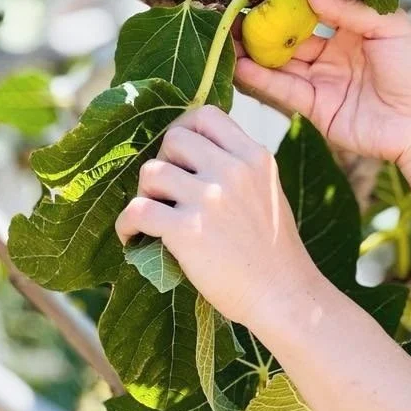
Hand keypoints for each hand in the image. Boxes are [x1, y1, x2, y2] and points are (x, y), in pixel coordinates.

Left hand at [115, 105, 317, 328]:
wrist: (283, 295)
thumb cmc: (273, 250)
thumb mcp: (267, 191)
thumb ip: (238, 167)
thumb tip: (191, 152)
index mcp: (254, 157)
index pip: (206, 115)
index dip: (185, 130)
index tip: (179, 155)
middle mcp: (233, 170)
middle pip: (174, 139)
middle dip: (165, 162)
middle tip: (166, 191)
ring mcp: (210, 198)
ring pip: (151, 171)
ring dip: (146, 194)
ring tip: (152, 216)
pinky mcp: (187, 230)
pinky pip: (137, 210)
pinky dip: (127, 224)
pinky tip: (132, 236)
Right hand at [236, 0, 410, 163]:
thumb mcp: (388, 26)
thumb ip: (347, 6)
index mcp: (355, 25)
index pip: (313, 0)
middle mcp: (334, 50)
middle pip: (290, 29)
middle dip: (261, 16)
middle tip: (233, 3)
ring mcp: (323, 78)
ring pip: (280, 59)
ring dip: (252, 46)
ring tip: (224, 31)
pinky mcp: (316, 107)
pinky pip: (282, 89)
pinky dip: (258, 77)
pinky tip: (237, 63)